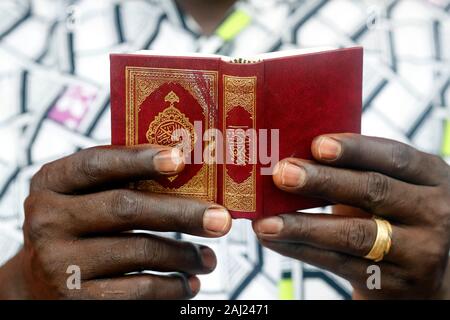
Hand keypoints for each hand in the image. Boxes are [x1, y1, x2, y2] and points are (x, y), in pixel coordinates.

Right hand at [0, 145, 230, 298]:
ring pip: (140, 250)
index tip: (181, 158)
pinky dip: (172, 286)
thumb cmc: (81, 226)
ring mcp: (58, 262)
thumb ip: (121, 179)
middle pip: (126, 208)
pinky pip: (139, 289)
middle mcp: (47, 219)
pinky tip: (189, 283)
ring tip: (209, 258)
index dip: (140, 159)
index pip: (98, 164)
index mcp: (51, 183)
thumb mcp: (86, 196)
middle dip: (182, 213)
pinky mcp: (75, 299)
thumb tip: (186, 166)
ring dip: (184, 254)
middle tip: (221, 218)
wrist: (43, 280)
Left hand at [253, 133, 449, 298]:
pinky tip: (274, 239)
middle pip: (374, 191)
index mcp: (431, 178)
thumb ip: (355, 171)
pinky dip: (300, 251)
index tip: (317, 144)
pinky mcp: (394, 283)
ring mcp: (419, 252)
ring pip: (354, 235)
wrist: (420, 278)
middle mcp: (434, 213)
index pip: (394, 157)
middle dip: (323, 181)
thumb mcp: (389, 188)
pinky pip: (339, 264)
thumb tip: (292, 155)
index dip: (355, 149)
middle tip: (283, 174)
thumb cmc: (392, 218)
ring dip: (303, 225)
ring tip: (266, 220)